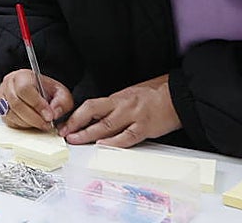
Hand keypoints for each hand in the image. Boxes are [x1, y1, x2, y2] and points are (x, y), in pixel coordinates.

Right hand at [0, 69, 74, 130]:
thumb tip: (54, 113)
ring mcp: (2, 97)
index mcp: (22, 76)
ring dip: (29, 123)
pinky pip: (9, 120)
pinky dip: (22, 125)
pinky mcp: (1, 110)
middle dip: (34, 118)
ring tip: (42, 124)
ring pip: (11, 114)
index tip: (49, 116)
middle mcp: (9, 85)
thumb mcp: (60, 92)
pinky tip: (32, 123)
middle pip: (16, 103)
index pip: (25, 89)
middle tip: (47, 124)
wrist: (38, 92)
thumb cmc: (46, 91)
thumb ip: (62, 102)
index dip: (37, 104)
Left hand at [60, 75, 180, 147]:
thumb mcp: (129, 96)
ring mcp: (133, 116)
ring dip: (88, 134)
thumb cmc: (154, 96)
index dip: (76, 115)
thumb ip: (114, 107)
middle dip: (76, 124)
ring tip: (77, 140)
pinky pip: (127, 136)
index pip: (90, 105)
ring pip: (106, 125)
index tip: (65, 124)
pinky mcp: (145, 128)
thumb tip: (96, 117)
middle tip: (65, 134)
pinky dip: (114, 142)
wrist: (177, 97)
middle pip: (93, 113)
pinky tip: (103, 145)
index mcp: (117, 98)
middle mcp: (122, 105)